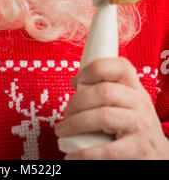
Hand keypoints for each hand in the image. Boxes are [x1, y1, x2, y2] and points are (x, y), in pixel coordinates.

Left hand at [54, 57, 168, 158]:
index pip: (120, 66)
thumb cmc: (133, 124)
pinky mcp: (138, 149)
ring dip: (76, 124)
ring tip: (63, 131)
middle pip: (104, 92)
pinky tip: (72, 156)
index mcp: (134, 87)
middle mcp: (140, 102)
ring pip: (103, 117)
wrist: (159, 155)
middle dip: (77, 102)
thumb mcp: (126, 102)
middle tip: (66, 113)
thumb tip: (75, 81)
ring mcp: (141, 126)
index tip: (78, 80)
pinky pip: (108, 150)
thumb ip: (104, 89)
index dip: (95, 69)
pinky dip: (85, 153)